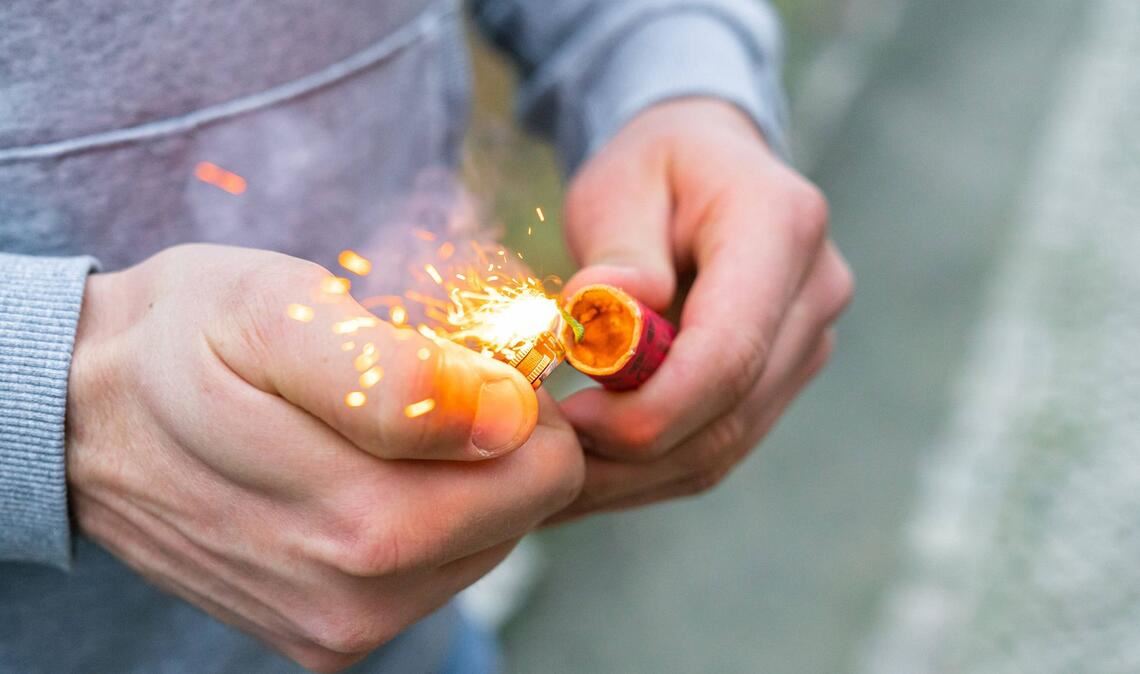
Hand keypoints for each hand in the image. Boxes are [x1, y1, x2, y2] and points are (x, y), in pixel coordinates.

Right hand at [67, 244, 582, 671]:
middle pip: (523, 513)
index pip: (542, 474)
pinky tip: (361, 472)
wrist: (85, 417)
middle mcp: (354, 595)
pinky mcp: (329, 640)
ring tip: (377, 428)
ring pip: (488, 543)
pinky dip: (428, 515)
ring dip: (461, 479)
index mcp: (354, 519)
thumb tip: (507, 415)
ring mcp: (340, 628)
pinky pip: (438, 572)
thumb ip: (395, 375)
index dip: (521, 400)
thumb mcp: (274, 314)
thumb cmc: (182, 343)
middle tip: (419, 383)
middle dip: (498, 440)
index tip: (464, 359)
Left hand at [553, 99, 851, 519]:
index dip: (652, 407)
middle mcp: (814, 292)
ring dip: (633, 474)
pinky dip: (650, 469)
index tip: (573, 419)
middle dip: (630, 453)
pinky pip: (718, 446)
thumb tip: (606, 307)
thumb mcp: (619, 183)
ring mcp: (807, 343)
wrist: (706, 165)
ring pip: (724, 446)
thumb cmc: (654, 167)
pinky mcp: (781, 379)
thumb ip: (618, 248)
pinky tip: (590, 468)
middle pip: (729, 413)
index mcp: (781, 227)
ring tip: (556, 472)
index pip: (730, 351)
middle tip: (546, 456)